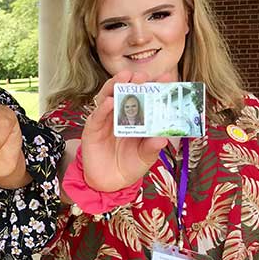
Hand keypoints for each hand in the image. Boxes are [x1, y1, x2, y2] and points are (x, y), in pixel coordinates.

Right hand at [80, 70, 170, 190]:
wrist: (109, 184)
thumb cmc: (129, 166)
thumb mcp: (145, 158)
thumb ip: (152, 147)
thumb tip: (162, 138)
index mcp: (137, 119)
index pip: (146, 98)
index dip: (154, 87)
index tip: (166, 78)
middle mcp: (120, 115)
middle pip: (125, 93)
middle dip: (132, 82)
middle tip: (141, 75)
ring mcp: (105, 121)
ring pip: (108, 98)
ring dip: (115, 86)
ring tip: (124, 79)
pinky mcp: (92, 130)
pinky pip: (97, 116)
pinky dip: (102, 108)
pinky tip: (109, 101)